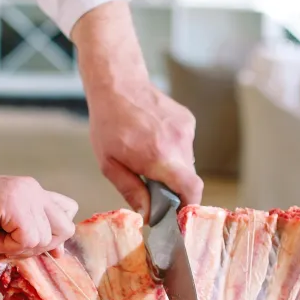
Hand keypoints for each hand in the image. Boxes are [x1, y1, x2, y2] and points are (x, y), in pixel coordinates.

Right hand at [0, 174, 77, 258]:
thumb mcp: (3, 229)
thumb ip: (31, 233)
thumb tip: (59, 251)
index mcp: (32, 192)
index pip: (67, 211)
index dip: (55, 235)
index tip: (30, 245)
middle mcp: (34, 190)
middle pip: (65, 229)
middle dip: (39, 247)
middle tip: (8, 244)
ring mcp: (27, 194)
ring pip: (45, 239)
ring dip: (16, 248)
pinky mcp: (15, 203)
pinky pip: (28, 240)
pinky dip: (5, 247)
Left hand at [72, 0, 202, 219]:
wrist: (118, 84)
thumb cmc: (108, 124)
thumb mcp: (109, 164)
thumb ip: (131, 191)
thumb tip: (147, 215)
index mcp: (159, 157)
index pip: (192, 189)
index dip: (189, 206)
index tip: (179, 213)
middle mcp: (178, 143)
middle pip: (188, 179)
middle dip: (174, 188)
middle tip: (153, 186)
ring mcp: (186, 130)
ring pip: (187, 163)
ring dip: (172, 168)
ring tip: (149, 156)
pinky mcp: (188, 121)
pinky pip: (185, 146)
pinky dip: (173, 151)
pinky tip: (154, 140)